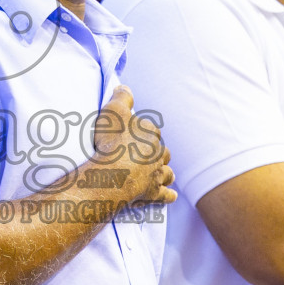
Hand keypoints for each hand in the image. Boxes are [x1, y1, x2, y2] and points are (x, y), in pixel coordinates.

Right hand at [91, 86, 176, 207]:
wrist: (112, 173)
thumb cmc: (111, 141)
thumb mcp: (113, 111)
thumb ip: (121, 97)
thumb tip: (125, 88)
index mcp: (150, 132)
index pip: (150, 129)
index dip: (141, 132)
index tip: (132, 135)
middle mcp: (158, 152)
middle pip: (161, 151)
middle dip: (156, 152)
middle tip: (146, 155)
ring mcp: (157, 173)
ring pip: (167, 171)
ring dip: (165, 171)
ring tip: (162, 172)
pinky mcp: (154, 192)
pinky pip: (165, 194)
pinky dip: (169, 195)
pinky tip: (172, 196)